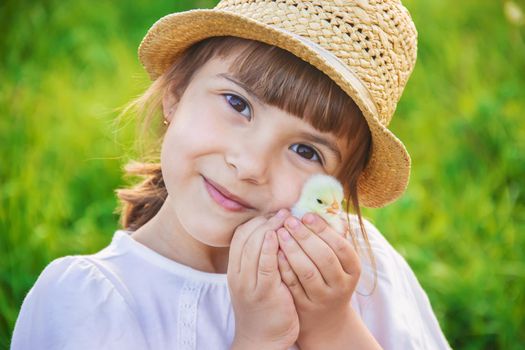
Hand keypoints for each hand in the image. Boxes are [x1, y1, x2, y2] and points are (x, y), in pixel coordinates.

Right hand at [228, 209, 299, 349]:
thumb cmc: (264, 307)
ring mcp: (248, 283)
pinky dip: (270, 248)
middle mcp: (238, 274)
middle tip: (283, 211)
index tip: (274, 213)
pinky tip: (279, 236)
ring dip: (270, 228)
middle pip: (246, 237)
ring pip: (253, 247)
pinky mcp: (263, 292)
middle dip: (265, 220)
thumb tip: (276, 234)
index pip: (240, 235)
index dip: (257, 221)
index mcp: (235, 269)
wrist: (261, 340)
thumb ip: (262, 260)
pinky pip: (265, 265)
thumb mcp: (256, 281)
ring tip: (286, 218)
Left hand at [276, 212, 360, 343]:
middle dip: (305, 236)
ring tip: (280, 232)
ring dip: (292, 250)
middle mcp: (341, 285)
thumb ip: (332, 236)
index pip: (340, 245)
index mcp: (353, 269)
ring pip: (307, 271)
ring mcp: (323, 298)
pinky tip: (275, 252)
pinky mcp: (305, 306)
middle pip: (323, 257)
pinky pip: (292, 284)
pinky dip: (283, 267)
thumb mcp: (339, 260)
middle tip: (289, 221)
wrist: (326, 317)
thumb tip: (322, 208)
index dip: (323, 229)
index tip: (306, 215)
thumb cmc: (330, 276)